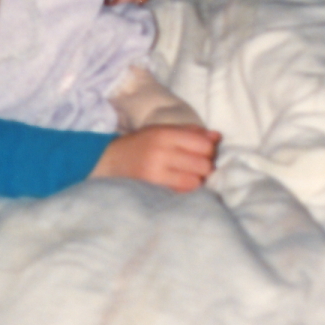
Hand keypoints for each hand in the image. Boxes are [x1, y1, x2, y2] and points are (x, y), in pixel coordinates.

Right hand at [89, 125, 220, 191]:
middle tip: (195, 167)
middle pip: (203, 164)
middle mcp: (160, 152)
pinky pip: (183, 193)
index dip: (208, 150)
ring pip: (196, 181)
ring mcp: (155, 173)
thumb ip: (190, 132)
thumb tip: (217, 137)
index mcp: (163, 134)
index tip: (201, 153)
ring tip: (186, 177)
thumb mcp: (160, 131)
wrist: (107, 162)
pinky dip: (185, 190)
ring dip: (196, 180)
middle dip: (204, 167)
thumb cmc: (139, 145)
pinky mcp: (152, 189)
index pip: (204, 145)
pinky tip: (177, 185)